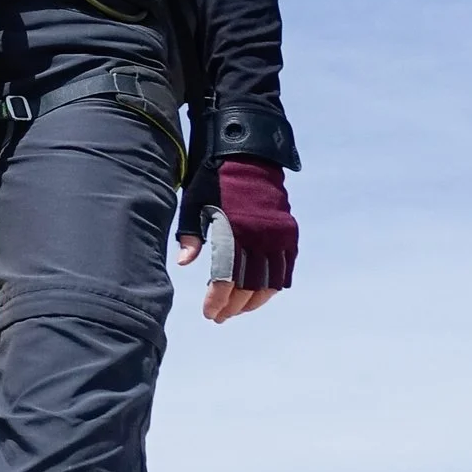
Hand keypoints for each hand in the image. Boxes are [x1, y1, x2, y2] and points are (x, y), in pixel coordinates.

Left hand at [177, 158, 297, 321]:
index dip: (217, 300)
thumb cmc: (214, 179)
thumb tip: (183, 263)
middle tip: (220, 316)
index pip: (225, 278)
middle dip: (233, 305)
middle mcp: (258, 237)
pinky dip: (274, 286)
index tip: (209, 313)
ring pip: (269, 282)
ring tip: (238, 309)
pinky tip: (260, 294)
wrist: (249, 154)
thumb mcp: (195, 202)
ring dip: (253, 301)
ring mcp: (277, 236)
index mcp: (232, 231)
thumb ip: (191, 235)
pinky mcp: (289, 233)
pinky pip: (286, 269)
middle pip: (247, 285)